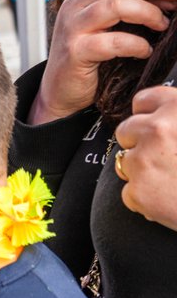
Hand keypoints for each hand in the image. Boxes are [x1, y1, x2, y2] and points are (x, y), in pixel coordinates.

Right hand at [31, 0, 176, 123]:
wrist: (59, 94)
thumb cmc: (83, 61)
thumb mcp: (97, 26)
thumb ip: (112, 5)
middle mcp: (74, 8)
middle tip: (175, 0)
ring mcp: (72, 29)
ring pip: (116, 6)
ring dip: (147, 13)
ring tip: (162, 25)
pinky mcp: (75, 52)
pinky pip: (113, 42)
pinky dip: (136, 44)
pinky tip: (144, 51)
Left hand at [115, 85, 176, 230]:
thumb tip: (168, 114)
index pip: (143, 101)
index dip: (148, 115)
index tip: (155, 125)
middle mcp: (157, 130)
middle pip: (126, 130)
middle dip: (139, 143)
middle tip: (165, 156)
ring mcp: (143, 161)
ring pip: (124, 162)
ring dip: (141, 171)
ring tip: (172, 178)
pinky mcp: (137, 192)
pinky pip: (129, 192)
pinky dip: (145, 197)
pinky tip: (169, 197)